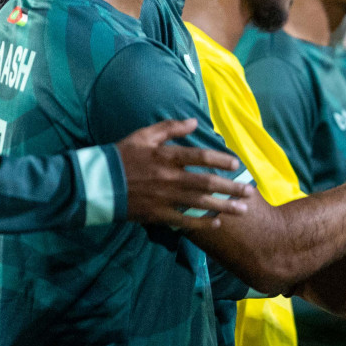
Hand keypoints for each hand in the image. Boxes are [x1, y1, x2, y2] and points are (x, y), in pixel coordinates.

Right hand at [118, 119, 255, 230]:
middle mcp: (168, 177)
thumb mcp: (143, 135)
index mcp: (166, 156)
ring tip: (243, 210)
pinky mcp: (157, 214)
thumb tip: (194, 121)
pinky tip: (216, 224)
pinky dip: (201, 223)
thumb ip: (169, 128)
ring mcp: (164, 197)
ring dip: (224, 207)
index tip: (236, 164)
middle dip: (231, 188)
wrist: (96, 183)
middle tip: (250, 192)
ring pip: (200, 203)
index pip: (200, 156)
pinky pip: (184, 220)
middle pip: (206, 183)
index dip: (221, 160)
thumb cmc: (121, 156)